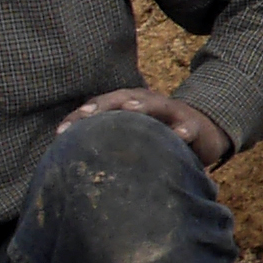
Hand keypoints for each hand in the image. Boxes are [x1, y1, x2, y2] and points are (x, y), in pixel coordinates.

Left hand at [68, 86, 232, 167]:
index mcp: (128, 104)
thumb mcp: (132, 136)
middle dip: (104, 105)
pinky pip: (188, 127)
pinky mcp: (192, 124)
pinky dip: (183, 130)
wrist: (201, 130)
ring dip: (142, 105)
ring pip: (155, 104)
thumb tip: (70, 164)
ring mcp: (171, 111)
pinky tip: (178, 135)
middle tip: (86, 115)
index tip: (61, 132)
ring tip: (130, 108)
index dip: (80, 117)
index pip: (99, 106)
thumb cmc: (157, 136)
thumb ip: (108, 144)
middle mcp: (147, 102)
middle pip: (122, 98)